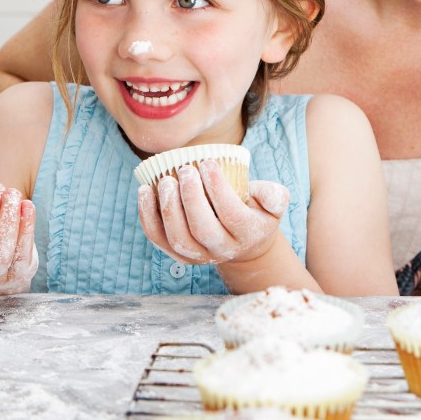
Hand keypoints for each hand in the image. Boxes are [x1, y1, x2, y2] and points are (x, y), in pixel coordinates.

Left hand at [138, 159, 288, 265]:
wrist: (242, 242)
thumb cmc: (254, 211)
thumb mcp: (271, 203)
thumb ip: (275, 196)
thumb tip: (271, 198)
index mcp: (248, 234)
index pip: (231, 214)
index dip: (218, 189)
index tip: (208, 163)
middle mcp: (223, 250)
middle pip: (202, 230)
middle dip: (191, 198)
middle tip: (185, 170)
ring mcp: (199, 256)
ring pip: (179, 239)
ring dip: (168, 209)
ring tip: (165, 181)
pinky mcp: (178, 255)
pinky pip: (158, 240)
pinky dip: (148, 217)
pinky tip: (145, 191)